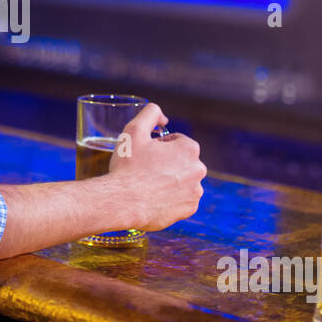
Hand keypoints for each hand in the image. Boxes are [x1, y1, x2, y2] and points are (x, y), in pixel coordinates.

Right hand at [107, 102, 206, 231]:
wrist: (122, 202)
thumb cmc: (128, 166)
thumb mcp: (134, 130)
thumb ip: (150, 113)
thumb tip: (163, 117)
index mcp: (189, 148)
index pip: (176, 142)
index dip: (158, 147)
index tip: (145, 155)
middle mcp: (198, 169)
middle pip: (181, 161)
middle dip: (166, 163)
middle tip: (145, 170)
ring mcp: (195, 191)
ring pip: (182, 181)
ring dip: (169, 180)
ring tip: (149, 186)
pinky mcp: (189, 209)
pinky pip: (181, 200)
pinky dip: (171, 198)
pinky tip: (155, 198)